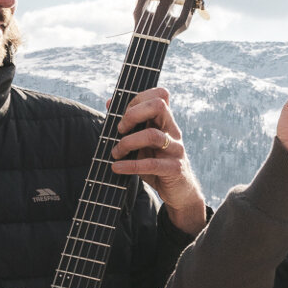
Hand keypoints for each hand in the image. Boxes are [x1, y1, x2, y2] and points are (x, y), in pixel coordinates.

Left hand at [111, 87, 206, 233]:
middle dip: (133, 114)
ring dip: (127, 143)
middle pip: (159, 106)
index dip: (137, 99)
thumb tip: (109, 102)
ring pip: (152, 135)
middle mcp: (173, 131)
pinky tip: (117, 168)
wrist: (179, 192)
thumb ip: (128, 124)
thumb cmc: (157, 164)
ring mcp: (176, 149)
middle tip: (120, 129)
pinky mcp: (174, 168)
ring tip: (116, 153)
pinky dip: (130, 165)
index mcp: (166, 122)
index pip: (159, 95)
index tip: (123, 115)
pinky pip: (151, 164)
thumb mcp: (142, 143)